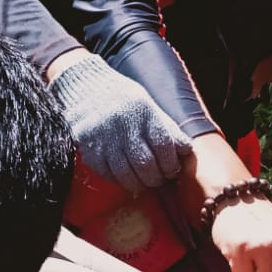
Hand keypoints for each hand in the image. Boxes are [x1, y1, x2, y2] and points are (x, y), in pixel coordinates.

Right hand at [47, 52, 191, 194]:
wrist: (84, 87)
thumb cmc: (122, 98)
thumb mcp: (148, 105)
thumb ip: (167, 128)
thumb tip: (187, 150)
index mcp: (143, 111)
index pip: (164, 145)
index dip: (171, 163)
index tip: (172, 169)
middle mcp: (124, 124)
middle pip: (146, 164)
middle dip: (156, 178)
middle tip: (159, 179)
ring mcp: (104, 138)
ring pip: (126, 174)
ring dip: (139, 183)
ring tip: (143, 182)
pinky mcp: (89, 148)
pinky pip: (107, 174)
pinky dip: (119, 180)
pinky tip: (124, 176)